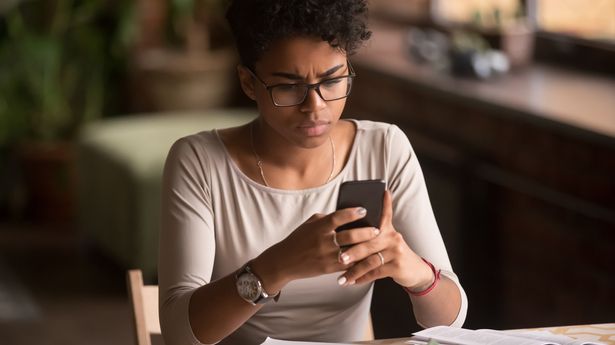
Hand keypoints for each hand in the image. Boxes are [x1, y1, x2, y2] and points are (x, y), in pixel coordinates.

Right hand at [253, 206, 380, 292]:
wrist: (284, 261)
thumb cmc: (298, 240)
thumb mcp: (309, 224)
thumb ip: (326, 219)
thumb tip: (345, 214)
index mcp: (319, 227)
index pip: (338, 217)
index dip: (352, 213)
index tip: (364, 210)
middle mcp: (323, 241)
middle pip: (349, 236)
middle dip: (366, 232)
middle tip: (378, 229)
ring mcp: (326, 256)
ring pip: (351, 252)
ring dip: (365, 248)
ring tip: (376, 244)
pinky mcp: (328, 269)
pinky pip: (347, 266)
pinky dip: (358, 262)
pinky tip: (368, 259)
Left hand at [335, 191, 433, 289]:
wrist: (414, 271)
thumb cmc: (392, 254)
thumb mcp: (386, 240)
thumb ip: (371, 234)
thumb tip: (347, 229)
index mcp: (387, 229)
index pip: (384, 213)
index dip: (384, 203)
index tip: (382, 192)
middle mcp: (393, 237)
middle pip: (369, 242)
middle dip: (352, 251)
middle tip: (338, 258)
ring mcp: (396, 251)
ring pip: (370, 260)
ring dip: (354, 270)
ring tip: (342, 278)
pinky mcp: (398, 266)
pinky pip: (376, 272)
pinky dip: (363, 278)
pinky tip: (353, 282)